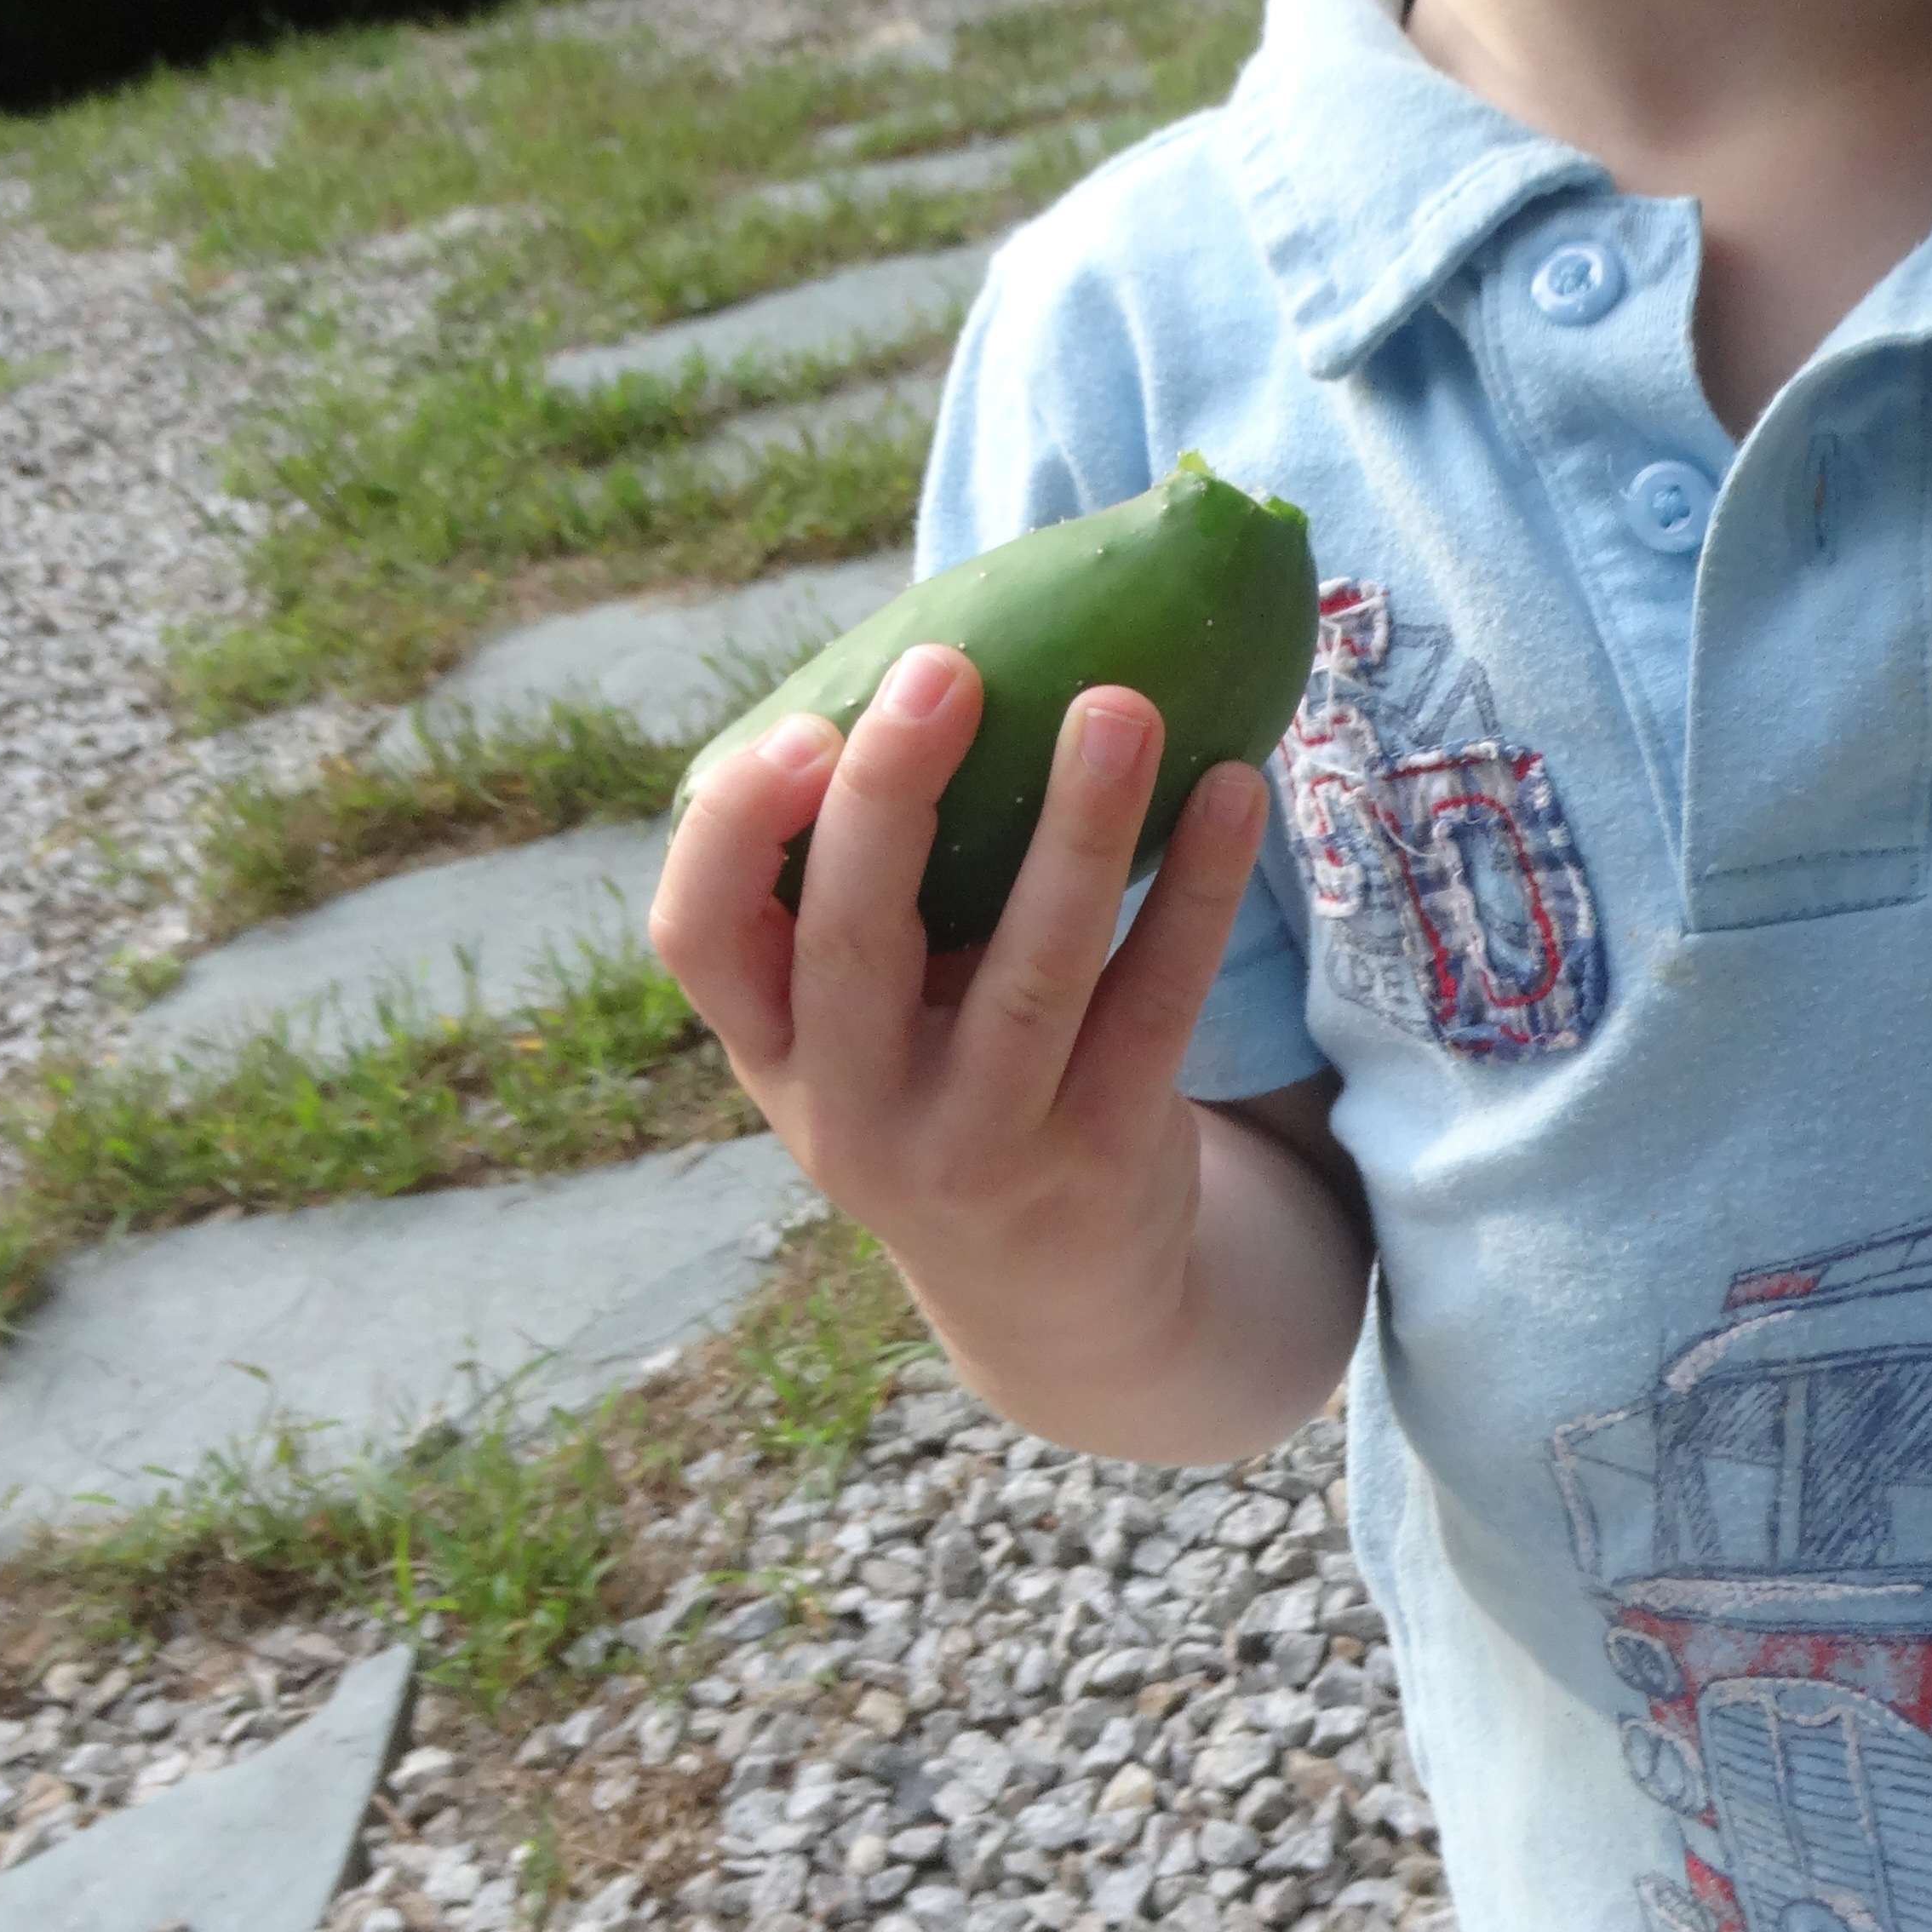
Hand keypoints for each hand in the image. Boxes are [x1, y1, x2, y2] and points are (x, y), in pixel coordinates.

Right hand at [648, 643, 1274, 1433]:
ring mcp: (982, 1143)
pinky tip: (1235, 787)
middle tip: (946, 666)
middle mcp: (855, 1110)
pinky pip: (1156, 1002)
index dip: (735, 830)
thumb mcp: (869, 1020)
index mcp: (774, 1049)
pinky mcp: (1105, 1153)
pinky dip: (1195, 889)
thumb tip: (953, 634)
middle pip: (854, 943)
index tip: (803, 727)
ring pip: (1031, 972)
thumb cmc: (946, 1079)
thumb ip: (873, 882)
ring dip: (1080, 828)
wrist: (1057, 1297)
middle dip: (894, 795)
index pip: (696, 938)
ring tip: (1123, 705)